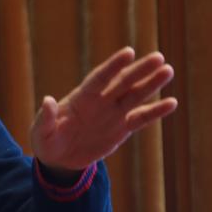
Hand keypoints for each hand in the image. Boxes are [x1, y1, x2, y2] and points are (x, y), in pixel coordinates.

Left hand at [31, 47, 178, 171]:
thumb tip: (47, 100)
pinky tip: (171, 103)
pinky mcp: (122, 129)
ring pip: (135, 95)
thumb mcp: (41, 132)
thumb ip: (46, 117)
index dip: (113, 66)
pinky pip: (141, 119)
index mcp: (80, 98)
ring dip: (152, 84)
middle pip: (122, 82)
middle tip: (159, 57)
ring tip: (168, 71)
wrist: (59, 159)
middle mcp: (100, 101)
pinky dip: (155, 112)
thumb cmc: (46, 140)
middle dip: (140, 70)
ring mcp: (113, 114)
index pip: (99, 78)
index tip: (129, 52)